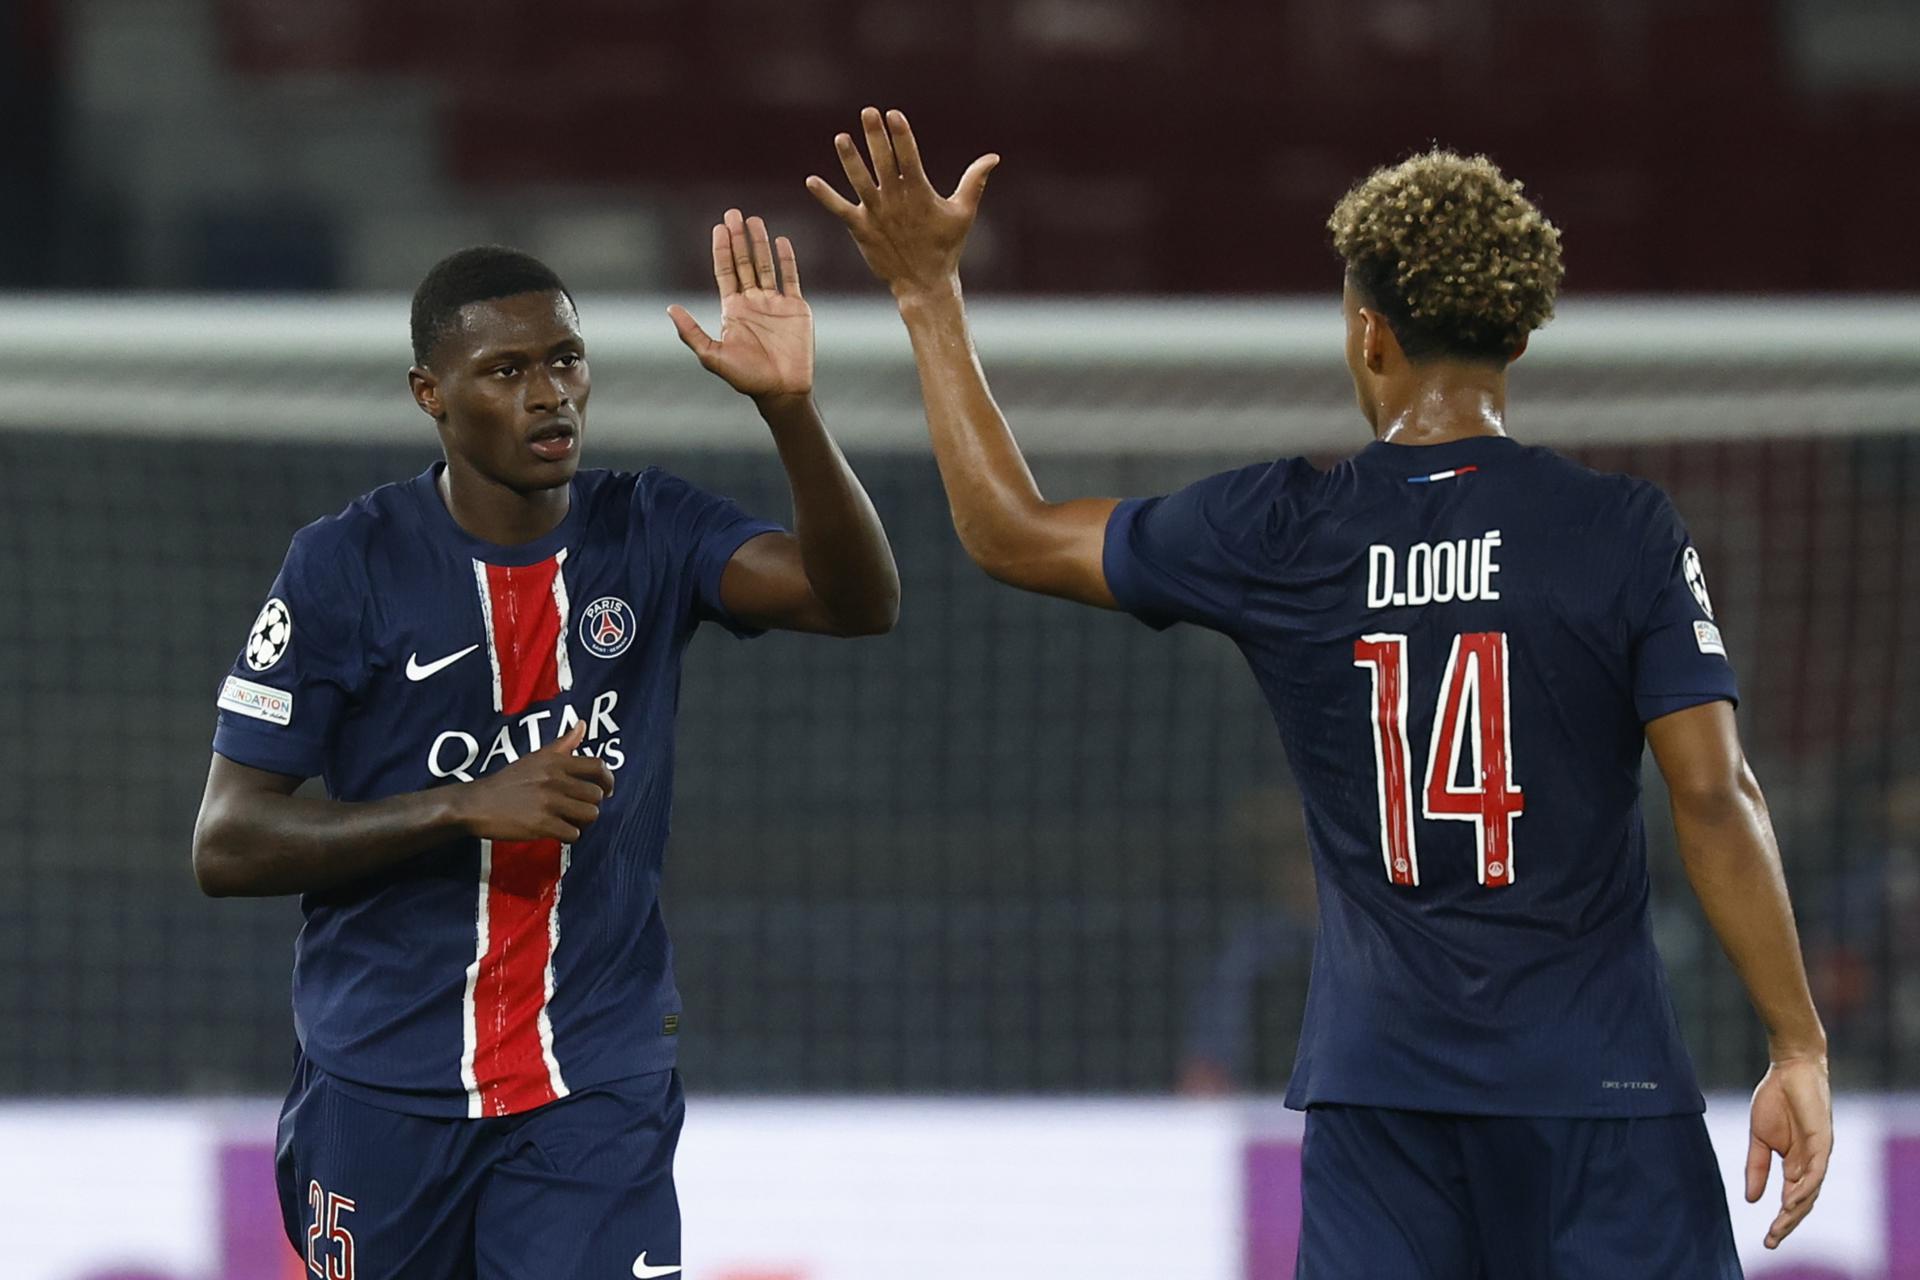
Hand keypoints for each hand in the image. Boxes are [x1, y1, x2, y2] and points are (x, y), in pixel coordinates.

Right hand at [451, 721, 613, 842]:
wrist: (477, 803)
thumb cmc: (509, 781)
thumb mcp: (535, 757)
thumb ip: (562, 744)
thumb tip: (583, 724)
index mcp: (555, 762)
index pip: (598, 766)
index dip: (608, 780)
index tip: (606, 790)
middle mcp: (555, 780)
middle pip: (596, 795)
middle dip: (591, 804)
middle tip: (579, 809)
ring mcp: (549, 802)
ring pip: (590, 814)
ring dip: (583, 821)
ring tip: (570, 820)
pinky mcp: (541, 824)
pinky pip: (573, 833)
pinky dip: (569, 835)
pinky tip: (558, 831)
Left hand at [669, 209, 812, 399]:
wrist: (782, 390)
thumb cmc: (746, 378)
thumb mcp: (712, 355)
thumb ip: (691, 332)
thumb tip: (669, 308)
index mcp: (732, 309)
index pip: (725, 272)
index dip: (721, 249)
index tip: (719, 227)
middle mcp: (752, 302)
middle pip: (743, 262)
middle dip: (738, 238)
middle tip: (733, 213)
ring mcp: (775, 303)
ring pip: (765, 266)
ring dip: (760, 243)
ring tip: (754, 220)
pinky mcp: (796, 308)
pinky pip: (791, 278)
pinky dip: (787, 260)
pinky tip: (781, 241)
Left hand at [806, 106, 998, 300]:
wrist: (925, 283)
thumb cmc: (947, 247)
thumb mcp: (963, 212)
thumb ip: (974, 181)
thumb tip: (993, 157)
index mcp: (920, 193)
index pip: (909, 157)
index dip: (901, 136)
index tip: (893, 114)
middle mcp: (896, 201)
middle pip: (883, 163)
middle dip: (876, 137)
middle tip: (868, 112)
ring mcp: (877, 214)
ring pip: (860, 182)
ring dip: (850, 160)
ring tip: (841, 138)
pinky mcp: (861, 229)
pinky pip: (840, 210)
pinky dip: (825, 196)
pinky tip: (811, 181)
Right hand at [1746, 1054, 1832, 1248]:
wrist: (1788, 1069)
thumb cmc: (1775, 1099)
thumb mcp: (1759, 1138)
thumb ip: (1756, 1167)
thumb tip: (1752, 1200)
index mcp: (1794, 1164)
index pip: (1790, 1200)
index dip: (1781, 1220)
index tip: (1767, 1240)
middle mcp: (1810, 1164)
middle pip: (1802, 1203)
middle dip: (1787, 1223)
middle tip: (1771, 1241)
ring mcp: (1817, 1154)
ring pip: (1810, 1192)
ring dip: (1795, 1212)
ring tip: (1779, 1227)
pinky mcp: (1822, 1141)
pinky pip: (1816, 1172)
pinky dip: (1805, 1188)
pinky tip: (1791, 1200)